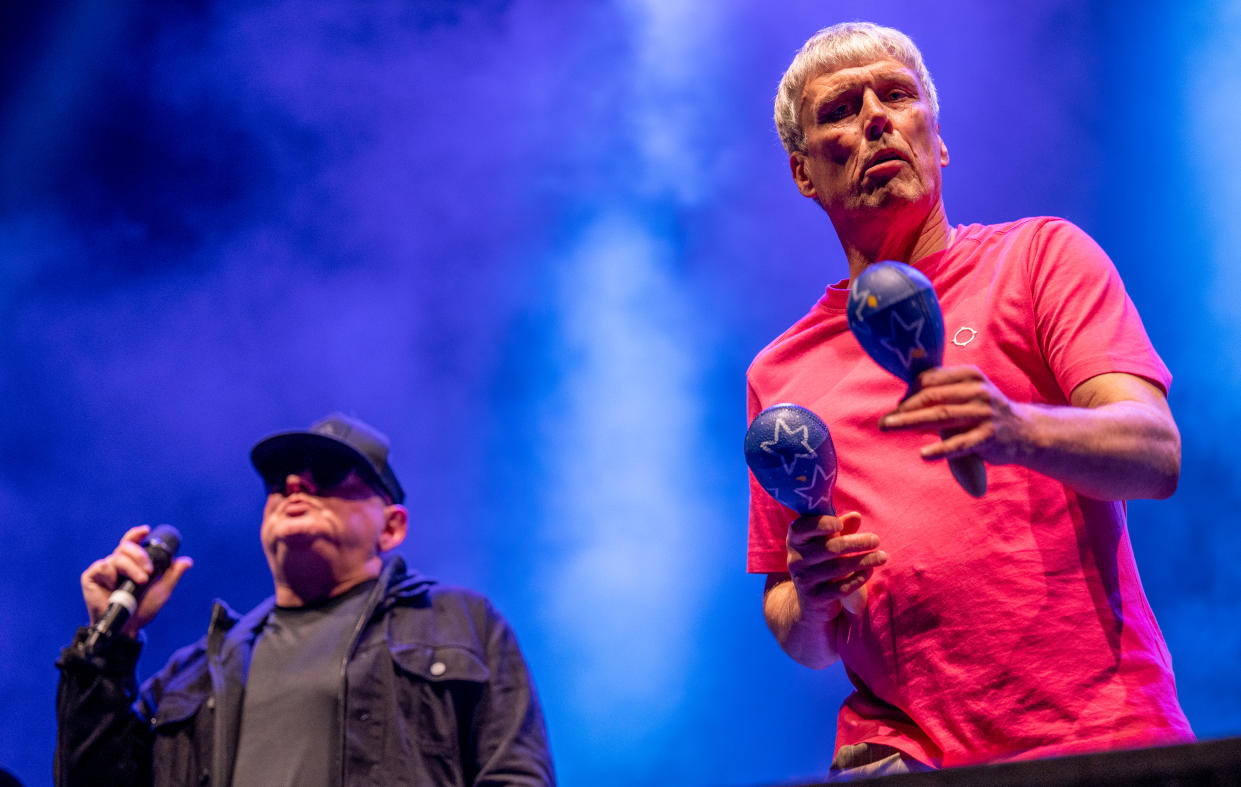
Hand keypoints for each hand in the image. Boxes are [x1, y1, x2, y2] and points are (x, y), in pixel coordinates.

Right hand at [81, 525, 192, 637]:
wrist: (127, 627)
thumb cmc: (142, 609)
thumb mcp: (162, 591)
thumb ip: (173, 575)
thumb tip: (187, 561)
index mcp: (131, 563)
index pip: (131, 542)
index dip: (136, 534)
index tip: (145, 530)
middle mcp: (116, 563)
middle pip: (126, 547)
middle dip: (140, 556)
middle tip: (149, 572)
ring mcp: (104, 570)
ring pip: (117, 557)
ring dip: (131, 568)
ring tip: (140, 582)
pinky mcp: (91, 577)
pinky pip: (102, 567)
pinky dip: (111, 575)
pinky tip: (113, 586)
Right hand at [786, 511, 886, 618]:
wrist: (809, 600)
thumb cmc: (821, 561)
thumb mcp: (826, 542)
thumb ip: (840, 528)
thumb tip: (856, 516)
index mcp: (796, 540)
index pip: (802, 528)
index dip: (821, 524)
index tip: (840, 523)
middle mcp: (796, 559)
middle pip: (829, 548)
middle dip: (855, 543)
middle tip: (876, 540)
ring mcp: (804, 580)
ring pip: (838, 568)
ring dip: (863, 560)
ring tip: (882, 556)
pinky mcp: (816, 598)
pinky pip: (841, 588)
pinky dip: (858, 578)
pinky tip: (870, 571)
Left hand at [879, 365, 1030, 464]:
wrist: (1025, 432)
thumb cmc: (985, 413)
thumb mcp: (967, 393)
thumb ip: (940, 393)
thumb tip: (901, 402)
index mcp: (969, 375)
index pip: (930, 380)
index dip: (909, 393)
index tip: (896, 407)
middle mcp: (977, 390)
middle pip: (931, 397)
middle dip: (903, 409)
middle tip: (884, 422)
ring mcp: (984, 413)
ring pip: (940, 417)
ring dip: (910, 423)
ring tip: (889, 428)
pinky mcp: (989, 436)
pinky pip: (959, 443)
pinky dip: (940, 449)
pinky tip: (923, 454)